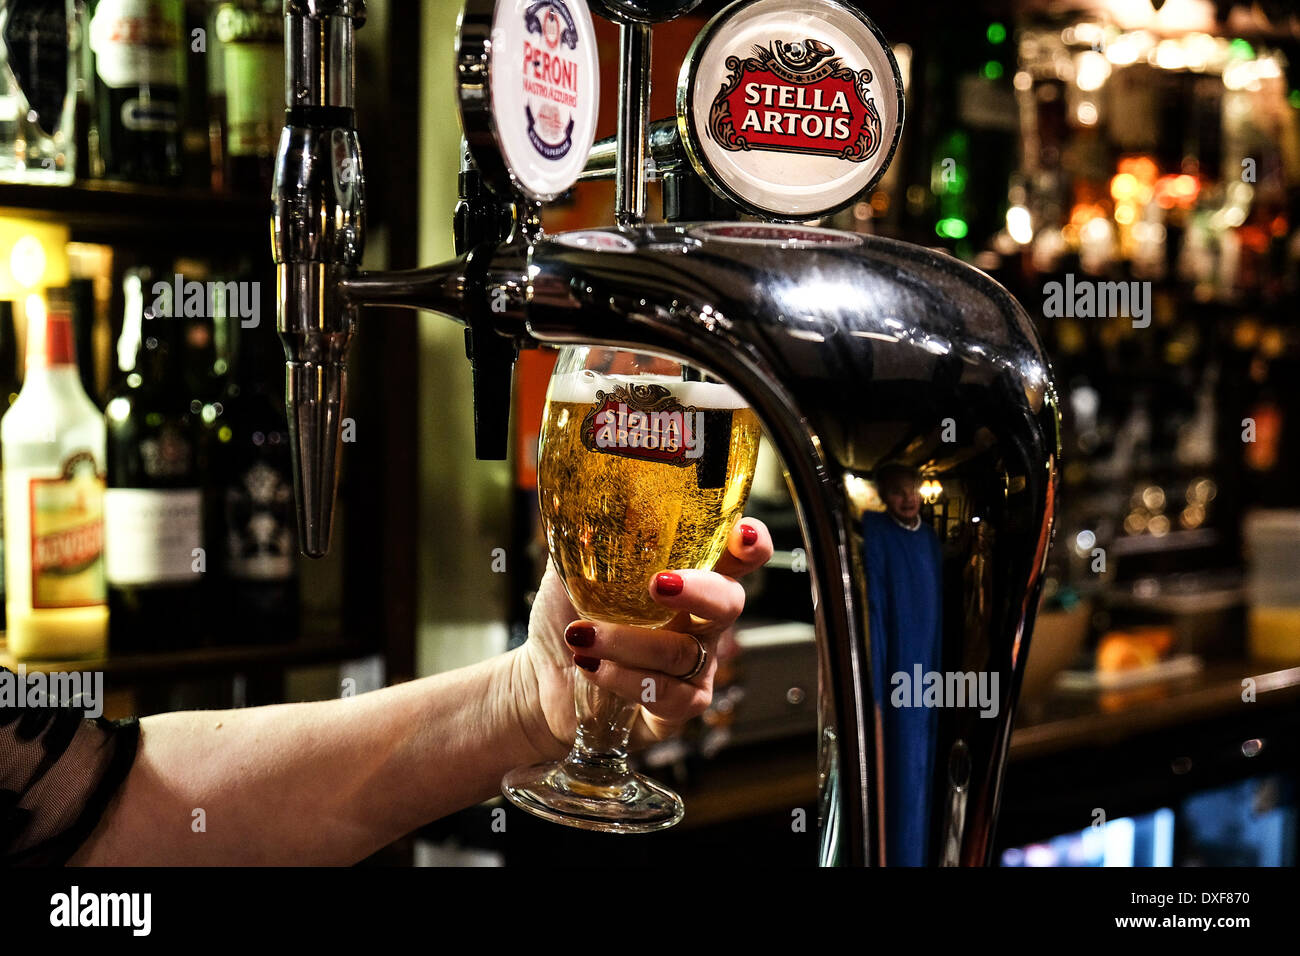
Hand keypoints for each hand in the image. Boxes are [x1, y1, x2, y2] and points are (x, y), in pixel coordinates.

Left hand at [509, 517, 772, 761]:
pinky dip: (622, 677)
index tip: (742, 534)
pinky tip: (589, 666)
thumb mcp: (573, 571)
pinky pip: (666, 694)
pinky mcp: (680, 707)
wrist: (542, 677)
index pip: (736, 556)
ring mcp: (696, 666)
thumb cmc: (568, 616)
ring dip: (627, 642)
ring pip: (682, 651)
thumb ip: (587, 540)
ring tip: (581, 634)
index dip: (751, 544)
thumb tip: (581, 503)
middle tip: (657, 584)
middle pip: (729, 602)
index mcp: (687, 577)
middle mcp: (702, 621)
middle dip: (699, 590)